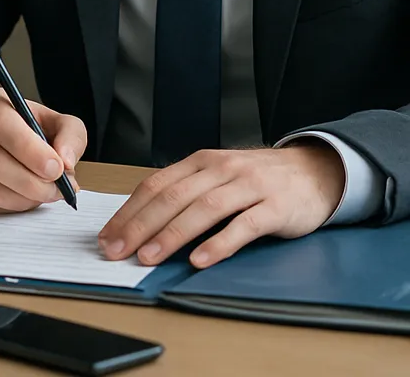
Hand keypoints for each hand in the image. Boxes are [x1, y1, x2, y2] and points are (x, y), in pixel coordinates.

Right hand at [0, 86, 86, 212]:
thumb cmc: (20, 126)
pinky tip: (26, 195)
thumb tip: (67, 162)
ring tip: (46, 192)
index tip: (56, 168)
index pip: (2, 125)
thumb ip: (69, 133)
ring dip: (28, 198)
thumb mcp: (49, 118)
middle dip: (34, 182)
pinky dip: (15, 206)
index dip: (31, 150)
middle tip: (59, 189)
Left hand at [99, 144, 345, 268]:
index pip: (155, 185)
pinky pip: (243, 226)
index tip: (108, 236)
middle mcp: (220, 169)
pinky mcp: (275, 207)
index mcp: (200, 162)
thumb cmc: (257, 180)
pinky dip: (218, 243)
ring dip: (171, 235)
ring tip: (148, 257)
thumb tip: (143, 221)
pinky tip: (199, 260)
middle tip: (117, 251)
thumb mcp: (217, 177)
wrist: (314, 171)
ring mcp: (248, 186)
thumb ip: (187, 192)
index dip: (128, 211)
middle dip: (139, 225)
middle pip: (172, 197)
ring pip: (202, 209)